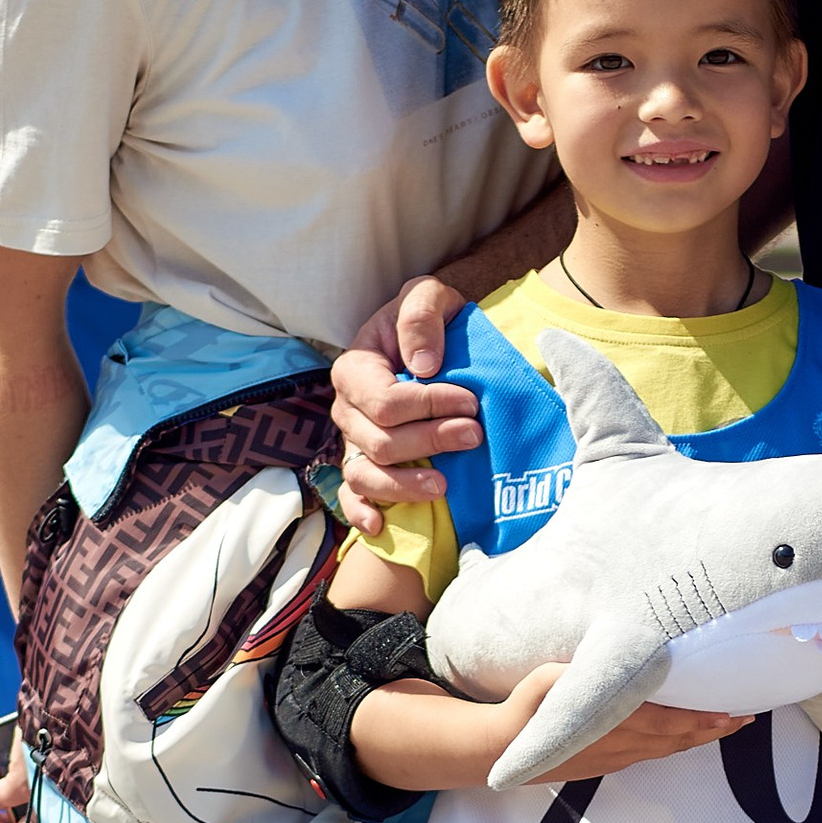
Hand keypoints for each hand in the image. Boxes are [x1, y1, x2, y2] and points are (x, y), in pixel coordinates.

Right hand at [330, 274, 479, 535]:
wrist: (429, 342)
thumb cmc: (426, 322)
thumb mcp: (427, 296)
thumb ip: (420, 316)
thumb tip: (423, 366)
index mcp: (355, 369)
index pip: (386, 402)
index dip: (429, 406)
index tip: (470, 402)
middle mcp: (347, 410)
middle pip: (380, 442)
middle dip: (430, 441)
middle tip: (474, 434)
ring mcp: (353, 442)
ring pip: (367, 476)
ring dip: (405, 485)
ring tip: (444, 486)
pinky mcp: (363, 466)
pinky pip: (352, 497)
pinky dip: (362, 514)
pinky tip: (382, 526)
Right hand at [490, 660, 745, 782]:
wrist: (502, 750)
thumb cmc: (524, 708)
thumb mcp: (544, 680)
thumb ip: (573, 674)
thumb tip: (601, 663)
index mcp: (608, 723)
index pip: (663, 722)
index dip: (697, 719)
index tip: (726, 712)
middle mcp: (618, 746)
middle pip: (676, 739)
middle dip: (713, 729)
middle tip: (746, 718)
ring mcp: (616, 758)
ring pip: (668, 750)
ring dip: (701, 738)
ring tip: (730, 725)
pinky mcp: (611, 763)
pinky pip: (654, 754)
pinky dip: (679, 744)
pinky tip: (690, 736)